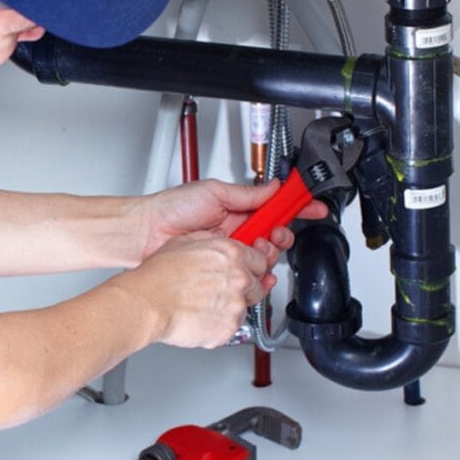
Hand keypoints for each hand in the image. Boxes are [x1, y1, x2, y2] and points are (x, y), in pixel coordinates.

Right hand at [114, 232, 273, 348]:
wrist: (147, 303)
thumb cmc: (158, 276)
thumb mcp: (183, 242)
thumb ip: (210, 242)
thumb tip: (218, 242)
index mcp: (231, 253)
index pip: (262, 259)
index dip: (252, 267)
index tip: (247, 271)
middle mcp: (239, 277)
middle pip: (258, 285)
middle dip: (244, 289)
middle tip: (219, 291)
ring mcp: (236, 304)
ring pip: (245, 308)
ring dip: (229, 308)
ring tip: (203, 305)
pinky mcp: (229, 328)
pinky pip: (231, 327)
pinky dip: (218, 325)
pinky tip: (199, 317)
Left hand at [136, 178, 328, 258]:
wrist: (145, 234)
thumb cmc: (170, 209)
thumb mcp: (213, 192)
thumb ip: (247, 193)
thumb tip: (274, 186)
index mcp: (237, 208)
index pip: (274, 207)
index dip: (296, 206)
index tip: (313, 206)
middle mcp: (236, 229)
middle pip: (275, 234)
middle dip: (282, 234)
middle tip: (274, 233)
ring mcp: (229, 250)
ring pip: (264, 255)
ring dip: (268, 252)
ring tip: (255, 247)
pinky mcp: (221, 268)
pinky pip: (248, 273)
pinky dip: (257, 273)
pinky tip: (255, 270)